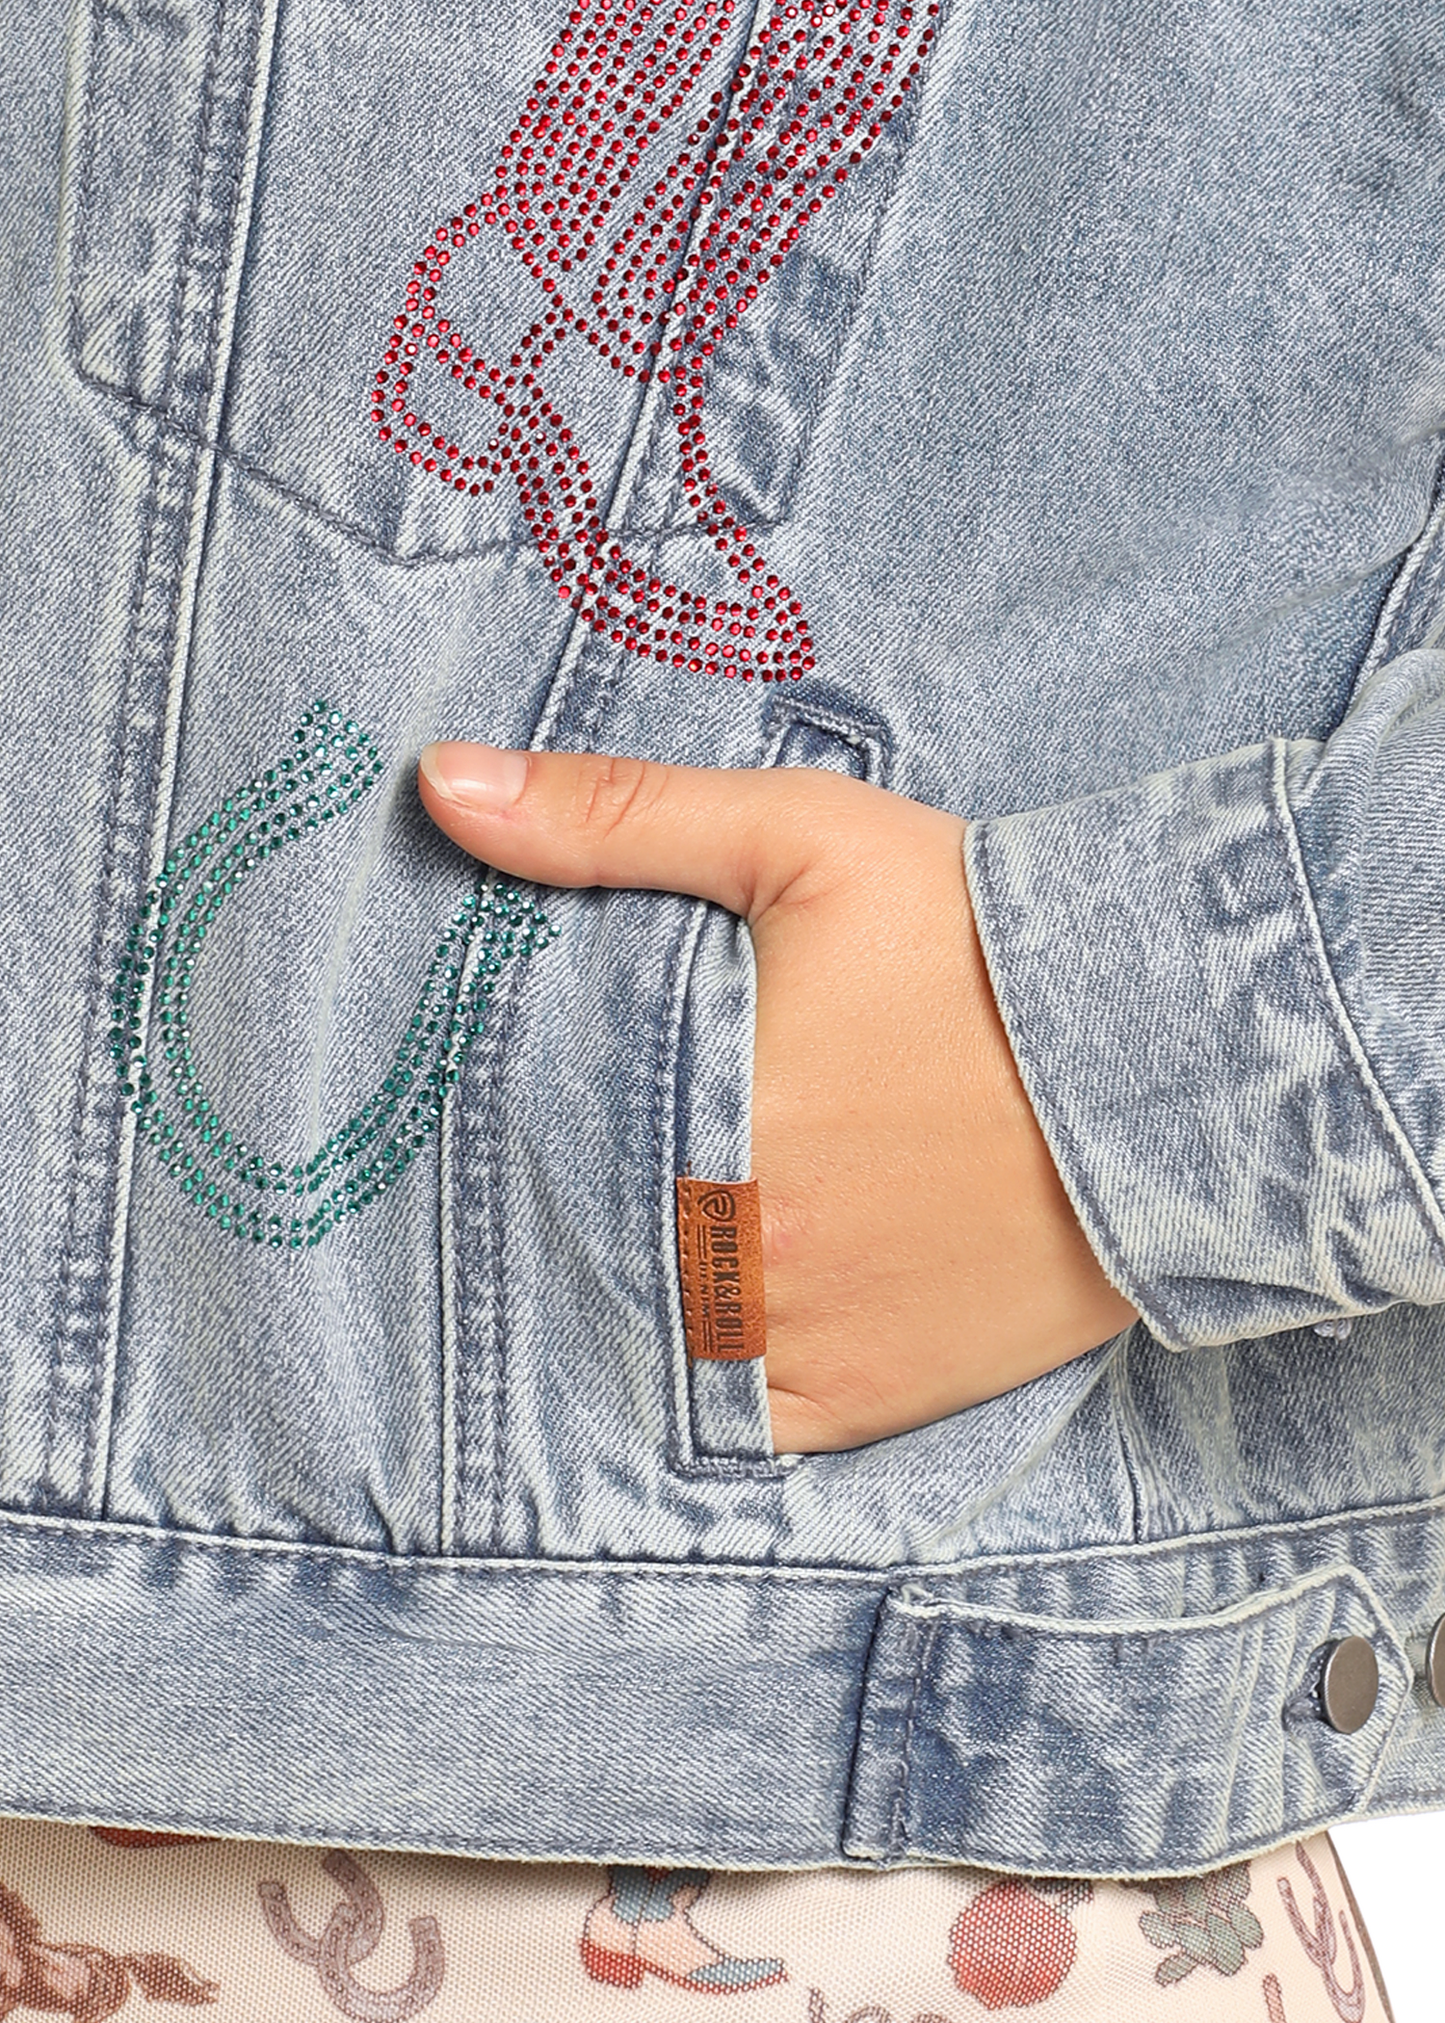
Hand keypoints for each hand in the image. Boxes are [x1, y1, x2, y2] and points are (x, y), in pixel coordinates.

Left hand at [419, 744, 1137, 1451]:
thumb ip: (615, 815)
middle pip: (583, 1257)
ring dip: (625, 1310)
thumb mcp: (801, 841)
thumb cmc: (984, 943)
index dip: (488, 1148)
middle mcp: (737, 1259)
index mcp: (698, 1124)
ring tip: (610, 1260)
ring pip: (649, 1350)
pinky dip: (713, 1384)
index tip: (464, 1137)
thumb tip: (438, 780)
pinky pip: (741, 1423)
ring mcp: (802, 1346)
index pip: (528, 1155)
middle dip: (556, 1225)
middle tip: (526, 1201)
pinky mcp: (868, 1402)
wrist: (1179, 1064)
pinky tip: (707, 1324)